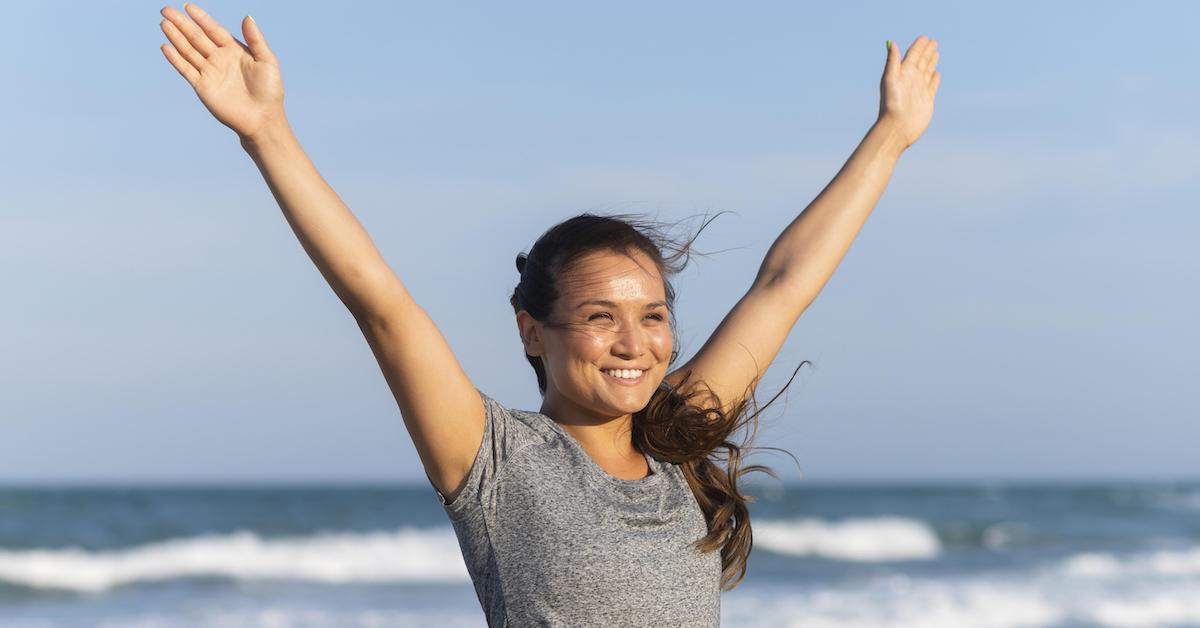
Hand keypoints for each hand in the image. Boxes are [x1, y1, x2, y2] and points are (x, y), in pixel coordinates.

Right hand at [159, 4, 284, 141]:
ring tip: (164, 23)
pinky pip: (186, 69)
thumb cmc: (269, 91)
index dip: (201, 18)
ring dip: (176, 37)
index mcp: (234, 51)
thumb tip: (247, 16)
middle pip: (197, 37)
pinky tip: (166, 47)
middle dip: (182, 23)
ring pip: (188, 51)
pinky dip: (176, 59)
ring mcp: (210, 72)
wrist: (262, 119)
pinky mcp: (202, 87)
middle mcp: (219, 59)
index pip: (213, 30)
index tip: (188, 6)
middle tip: (166, 10)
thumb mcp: (267, 61)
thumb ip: (256, 39)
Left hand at [878, 35, 940, 150]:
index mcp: (903, 74)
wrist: (897, 128)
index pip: (912, 56)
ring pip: (927, 72)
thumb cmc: (891, 105)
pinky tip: (936, 74)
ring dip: (931, 62)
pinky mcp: (927, 100)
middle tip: (933, 41)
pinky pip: (932, 86)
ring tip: (936, 52)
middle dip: (927, 51)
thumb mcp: (890, 80)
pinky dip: (935, 79)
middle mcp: (911, 80)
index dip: (919, 46)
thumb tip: (893, 43)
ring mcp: (919, 90)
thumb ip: (893, 61)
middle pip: (921, 61)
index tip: (925, 37)